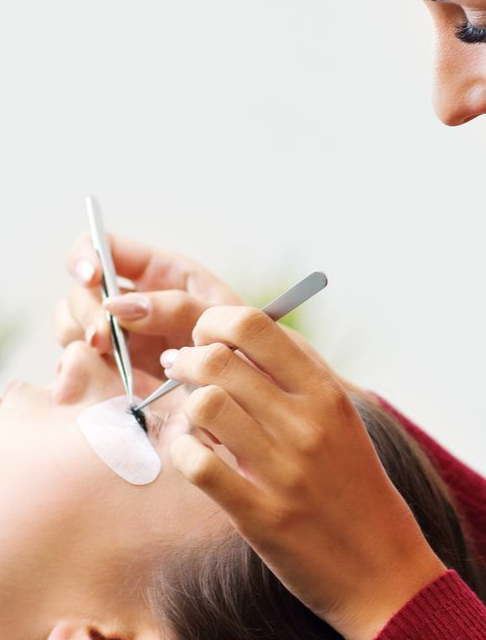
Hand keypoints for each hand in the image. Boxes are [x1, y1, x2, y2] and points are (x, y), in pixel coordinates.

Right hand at [55, 232, 242, 378]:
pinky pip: (81, 363)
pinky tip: (95, 378)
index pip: (104, 247)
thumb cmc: (247, 344)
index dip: (87, 255)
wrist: (258, 392)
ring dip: (79, 337)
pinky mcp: (116, 370)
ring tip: (104, 356)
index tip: (92, 276)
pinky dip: (79, 368)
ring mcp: (120, 335)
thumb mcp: (220, 318)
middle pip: (81, 290)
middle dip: (84, 310)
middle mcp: (132, 300)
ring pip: (73, 325)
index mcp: (158, 271)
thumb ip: (176, 308)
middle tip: (100, 338)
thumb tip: (118, 307)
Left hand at [166, 306, 446, 639]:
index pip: (254, 325)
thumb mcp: (342, 423)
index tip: (205, 339)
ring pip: (204, 405)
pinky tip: (191, 458)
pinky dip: (182, 454)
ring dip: (184, 408)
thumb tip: (237, 336)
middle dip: (187, 361)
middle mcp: (308, 425)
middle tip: (181, 374)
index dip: (213, 323)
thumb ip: (298, 378)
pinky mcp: (262, 515)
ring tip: (191, 422)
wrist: (385, 574)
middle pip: (219, 360)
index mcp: (328, 395)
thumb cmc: (355, 491)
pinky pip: (198, 465)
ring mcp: (284, 471)